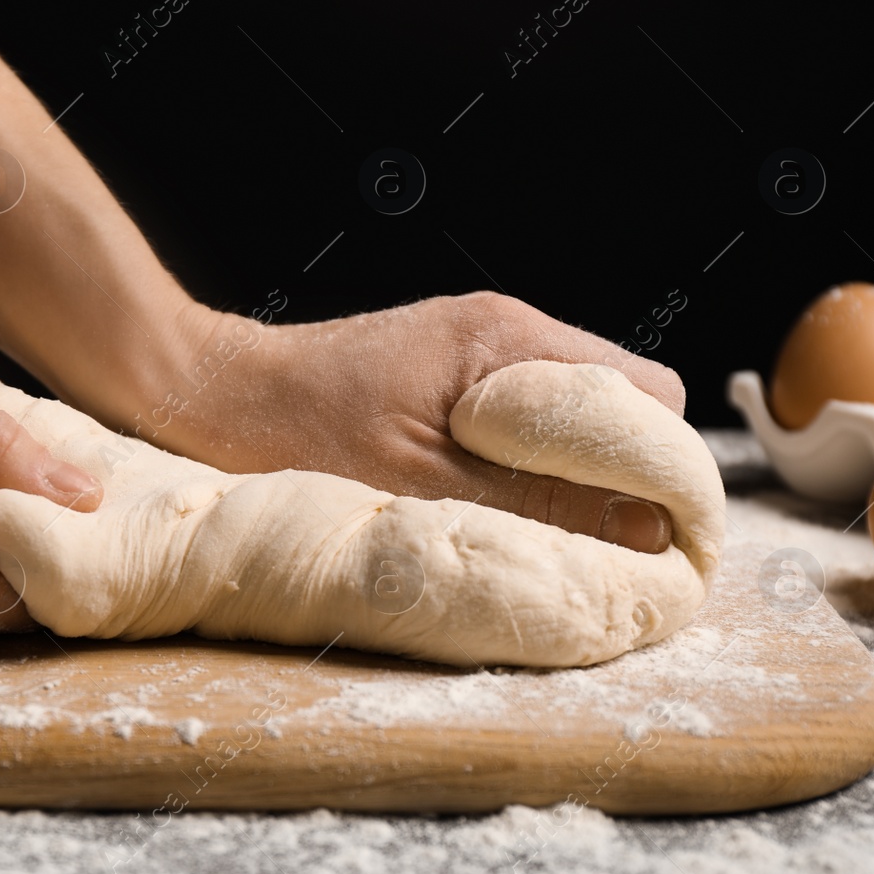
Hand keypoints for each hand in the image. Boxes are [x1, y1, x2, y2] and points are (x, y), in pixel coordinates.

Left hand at [160, 293, 687, 552]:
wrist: (209, 391)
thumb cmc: (296, 433)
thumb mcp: (422, 487)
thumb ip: (538, 506)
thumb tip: (647, 536)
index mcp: (508, 341)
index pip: (648, 398)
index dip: (664, 473)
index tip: (651, 542)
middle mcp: (507, 330)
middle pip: (625, 402)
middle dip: (626, 475)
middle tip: (592, 544)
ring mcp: (478, 346)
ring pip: (577, 413)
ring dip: (574, 472)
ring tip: (531, 524)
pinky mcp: (448, 370)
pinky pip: (526, 416)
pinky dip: (528, 462)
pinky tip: (488, 498)